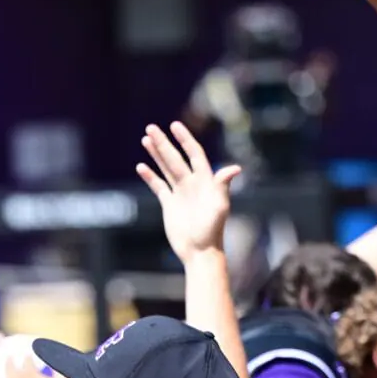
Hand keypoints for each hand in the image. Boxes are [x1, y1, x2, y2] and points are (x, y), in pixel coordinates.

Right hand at [138, 121, 240, 260]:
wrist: (200, 251)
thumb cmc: (213, 231)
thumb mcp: (219, 207)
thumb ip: (223, 186)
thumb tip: (235, 168)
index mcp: (205, 181)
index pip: (194, 154)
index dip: (185, 139)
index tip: (175, 126)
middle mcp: (192, 184)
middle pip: (175, 158)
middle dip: (164, 143)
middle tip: (151, 127)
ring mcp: (180, 193)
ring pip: (166, 168)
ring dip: (156, 154)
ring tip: (145, 139)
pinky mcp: (170, 204)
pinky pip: (158, 186)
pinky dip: (150, 177)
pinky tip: (141, 166)